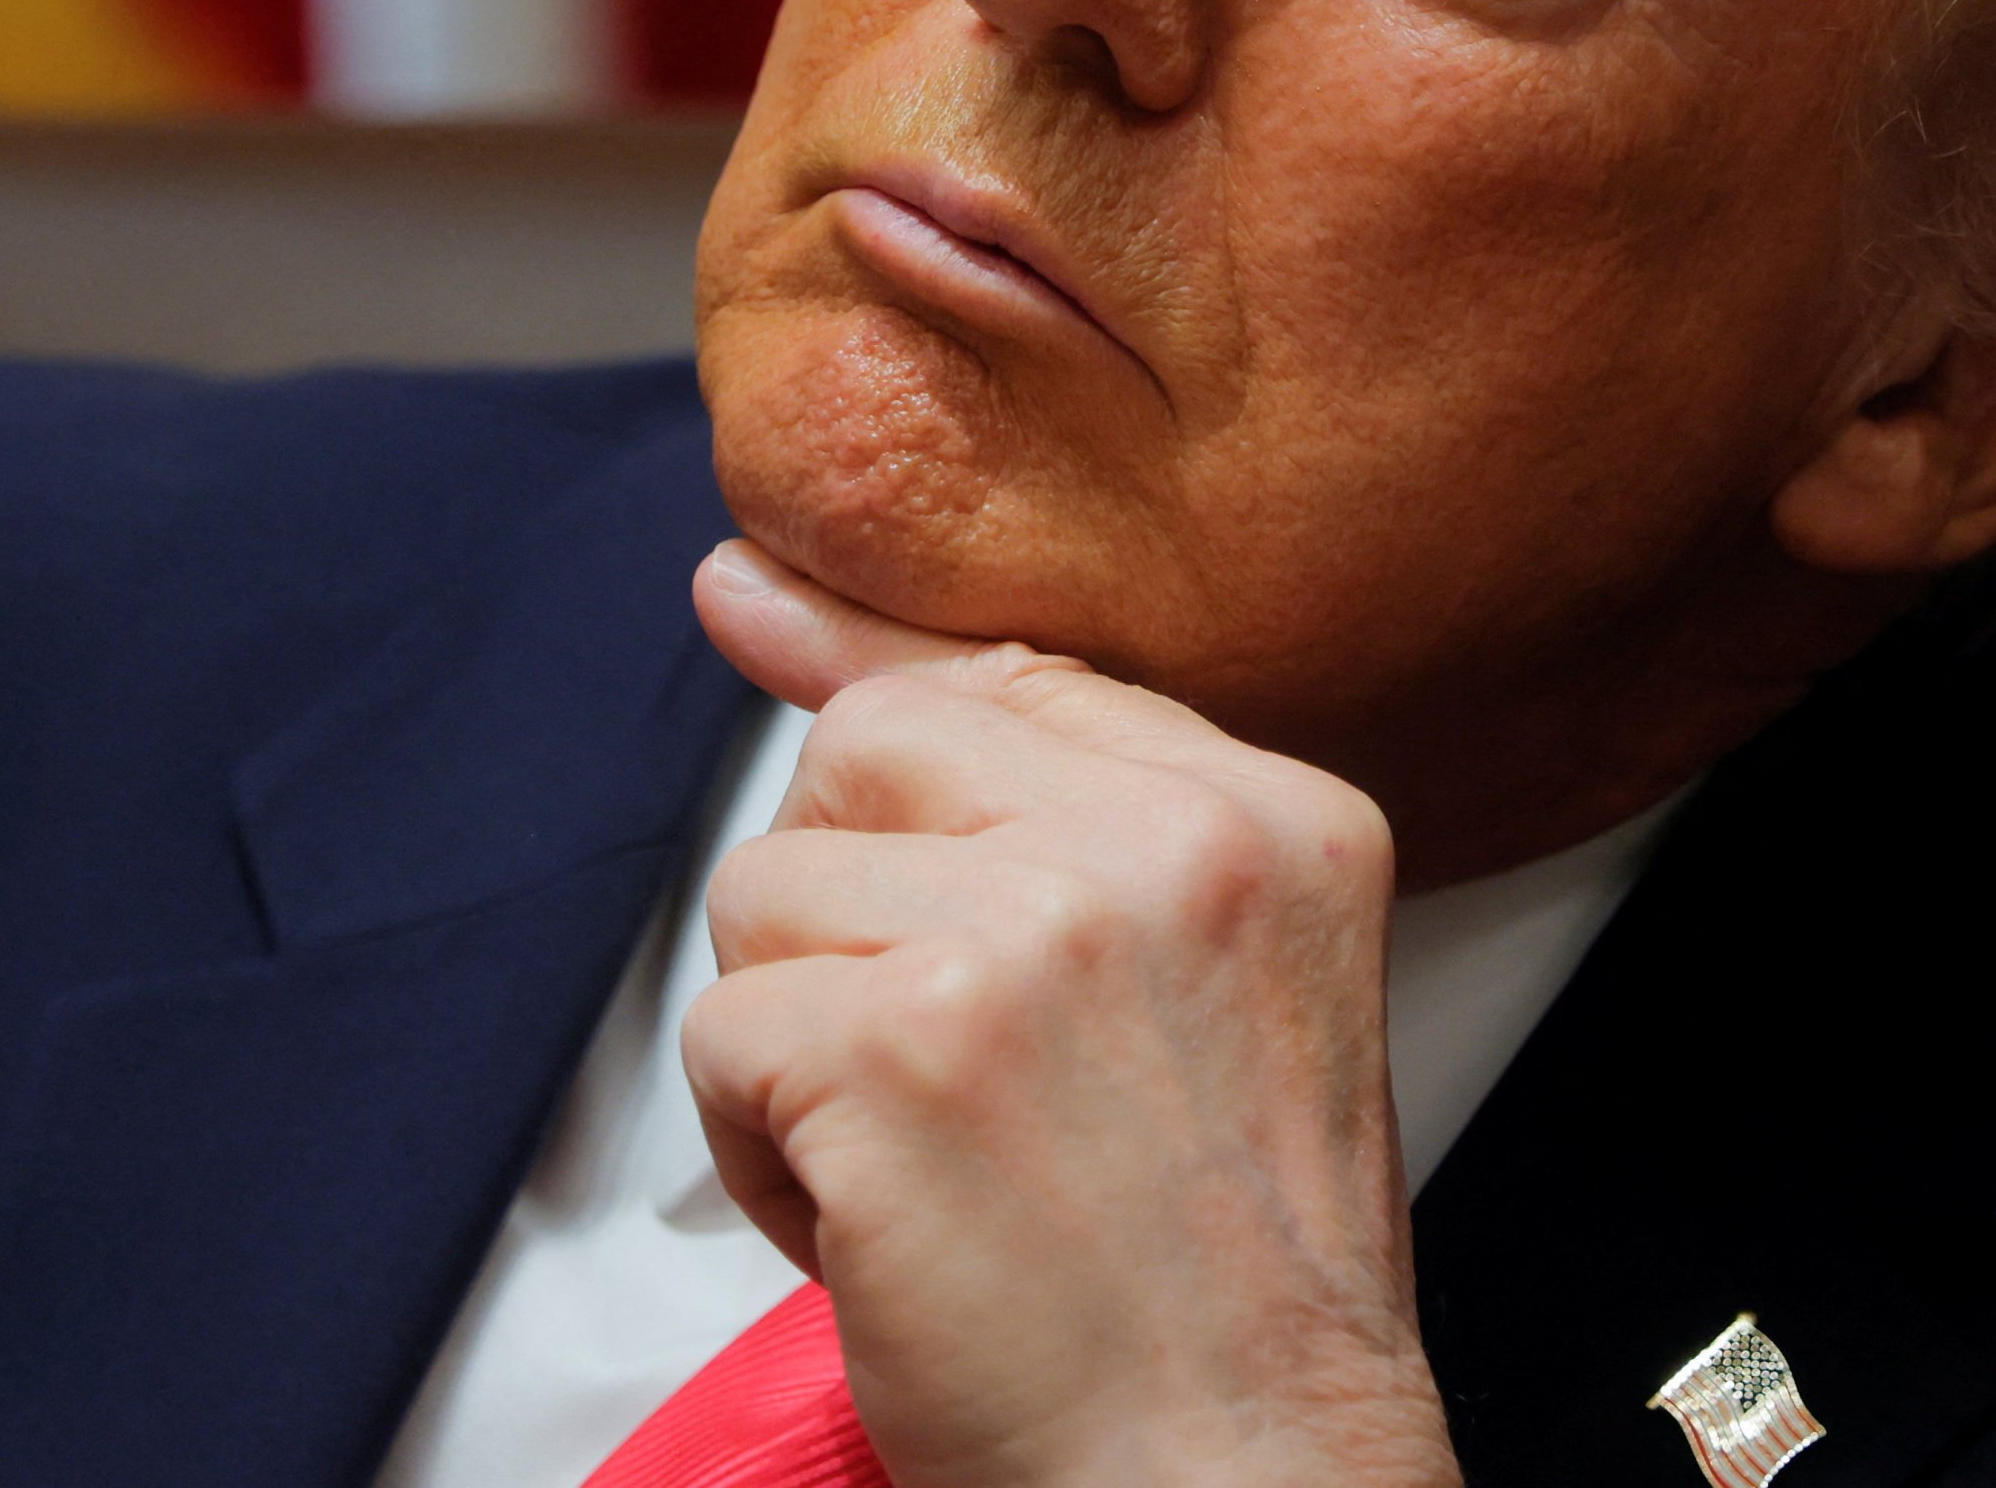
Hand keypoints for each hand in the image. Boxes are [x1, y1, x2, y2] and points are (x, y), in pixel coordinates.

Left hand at [683, 540, 1461, 1487]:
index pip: (1008, 675)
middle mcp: (1169, 842)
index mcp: (1273, 815)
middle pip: (864, 750)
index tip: (748, 619)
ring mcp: (1033, 932)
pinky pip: (721, 1034)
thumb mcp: (1218, 991)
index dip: (868, 694)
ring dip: (798, 1047)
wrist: (1246, 1485)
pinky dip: (759, 1156)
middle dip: (840, 900)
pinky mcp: (902, 1047)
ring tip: (929, 1169)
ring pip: (768, 893)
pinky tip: (882, 1234)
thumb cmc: (1218, 1287)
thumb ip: (1041, 800)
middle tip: (928, 1060)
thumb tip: (747, 596)